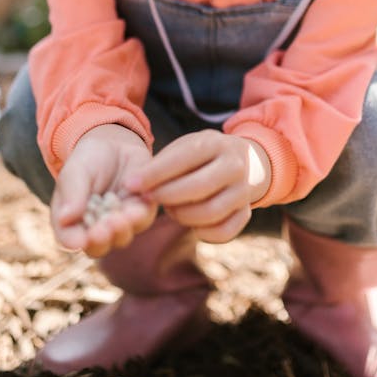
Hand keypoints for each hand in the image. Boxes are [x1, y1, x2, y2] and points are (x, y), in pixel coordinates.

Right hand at [50, 125, 155, 257]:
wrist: (114, 144)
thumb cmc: (88, 160)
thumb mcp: (76, 171)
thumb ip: (72, 193)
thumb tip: (65, 219)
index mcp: (71, 221)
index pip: (69, 239)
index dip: (74, 241)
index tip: (81, 238)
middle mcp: (94, 229)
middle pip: (97, 247)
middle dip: (101, 240)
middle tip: (103, 230)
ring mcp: (119, 224)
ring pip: (121, 237)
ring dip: (121, 230)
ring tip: (121, 217)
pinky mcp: (141, 212)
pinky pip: (142, 220)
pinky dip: (139, 216)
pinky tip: (137, 207)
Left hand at [126, 130, 270, 243]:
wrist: (247, 161)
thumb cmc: (203, 155)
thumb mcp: (186, 147)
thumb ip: (162, 163)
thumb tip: (134, 185)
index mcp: (216, 143)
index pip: (183, 158)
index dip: (154, 173)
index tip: (129, 184)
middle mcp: (234, 165)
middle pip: (199, 187)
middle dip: (167, 196)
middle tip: (148, 199)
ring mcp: (243, 190)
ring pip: (211, 212)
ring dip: (183, 215)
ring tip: (171, 209)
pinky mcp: (246, 212)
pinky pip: (223, 232)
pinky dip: (203, 233)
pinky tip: (192, 223)